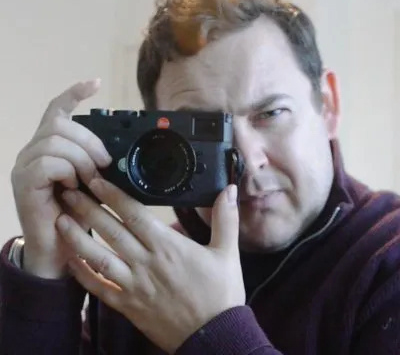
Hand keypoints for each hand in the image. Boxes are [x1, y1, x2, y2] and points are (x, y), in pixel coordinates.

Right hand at [11, 80, 111, 277]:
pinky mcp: (23, 181)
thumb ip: (96, 163)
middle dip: (90, 142)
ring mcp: (24, 164)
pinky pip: (49, 162)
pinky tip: (72, 187)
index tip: (94, 83)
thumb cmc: (77, 214)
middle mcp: (32, 150)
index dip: (74, 94)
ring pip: (57, 140)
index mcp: (49, 147)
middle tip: (104, 164)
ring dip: (82, 159)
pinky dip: (68, 172)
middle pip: (61, 123)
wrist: (59, 248)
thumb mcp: (92, 183)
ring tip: (88, 181)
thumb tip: (113, 152)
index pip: (57, 110)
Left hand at [56, 179, 244, 352]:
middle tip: (70, 192)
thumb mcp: (228, 253)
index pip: (135, 214)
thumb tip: (229, 190)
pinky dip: (83, 275)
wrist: (214, 338)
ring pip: (99, 258)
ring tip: (60, 221)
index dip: (114, 195)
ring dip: (78, 239)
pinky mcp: (129, 306)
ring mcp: (135, 286)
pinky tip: (70, 261)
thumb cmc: (221, 294)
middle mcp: (147, 263)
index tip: (97, 181)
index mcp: (168, 247)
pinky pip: (100, 289)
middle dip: (88, 209)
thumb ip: (225, 219)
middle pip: (111, 231)